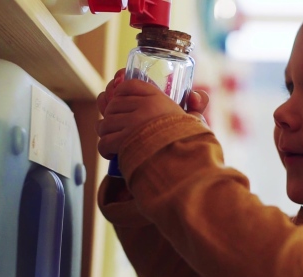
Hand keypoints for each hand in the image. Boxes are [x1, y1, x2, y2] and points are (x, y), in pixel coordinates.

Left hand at [95, 69, 209, 159]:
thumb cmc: (191, 144)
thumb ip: (197, 104)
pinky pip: (104, 142)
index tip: (120, 101)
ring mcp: (133, 124)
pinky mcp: (124, 142)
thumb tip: (194, 95)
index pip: (129, 85)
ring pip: (105, 124)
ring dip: (107, 135)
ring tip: (115, 142)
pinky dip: (105, 150)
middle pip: (113, 106)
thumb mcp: (196, 120)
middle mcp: (144, 107)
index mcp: (158, 98)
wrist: (187, 166)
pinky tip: (112, 154)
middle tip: (117, 128)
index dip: (119, 92)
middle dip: (111, 117)